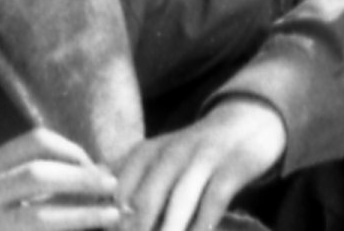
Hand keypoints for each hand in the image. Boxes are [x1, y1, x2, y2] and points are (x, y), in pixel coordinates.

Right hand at [0, 129, 121, 230]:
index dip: (73, 151)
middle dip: (83, 180)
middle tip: (112, 188)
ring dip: (83, 215)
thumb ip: (33, 181)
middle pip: (41, 173)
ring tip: (112, 216)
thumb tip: (96, 171)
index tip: (96, 167)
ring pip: (40, 216)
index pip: (36, 142)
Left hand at [117, 97, 283, 230]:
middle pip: (146, 198)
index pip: (120, 188)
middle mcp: (171, 153)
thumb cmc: (193, 153)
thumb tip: (98, 201)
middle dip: (136, 227)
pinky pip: (214, 200)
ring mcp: (202, 159)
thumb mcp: (158, 159)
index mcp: (146, 152)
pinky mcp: (232, 167)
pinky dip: (204, 223)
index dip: (113, 217)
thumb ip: (129, 178)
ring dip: (169, 228)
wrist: (245, 124)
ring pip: (179, 200)